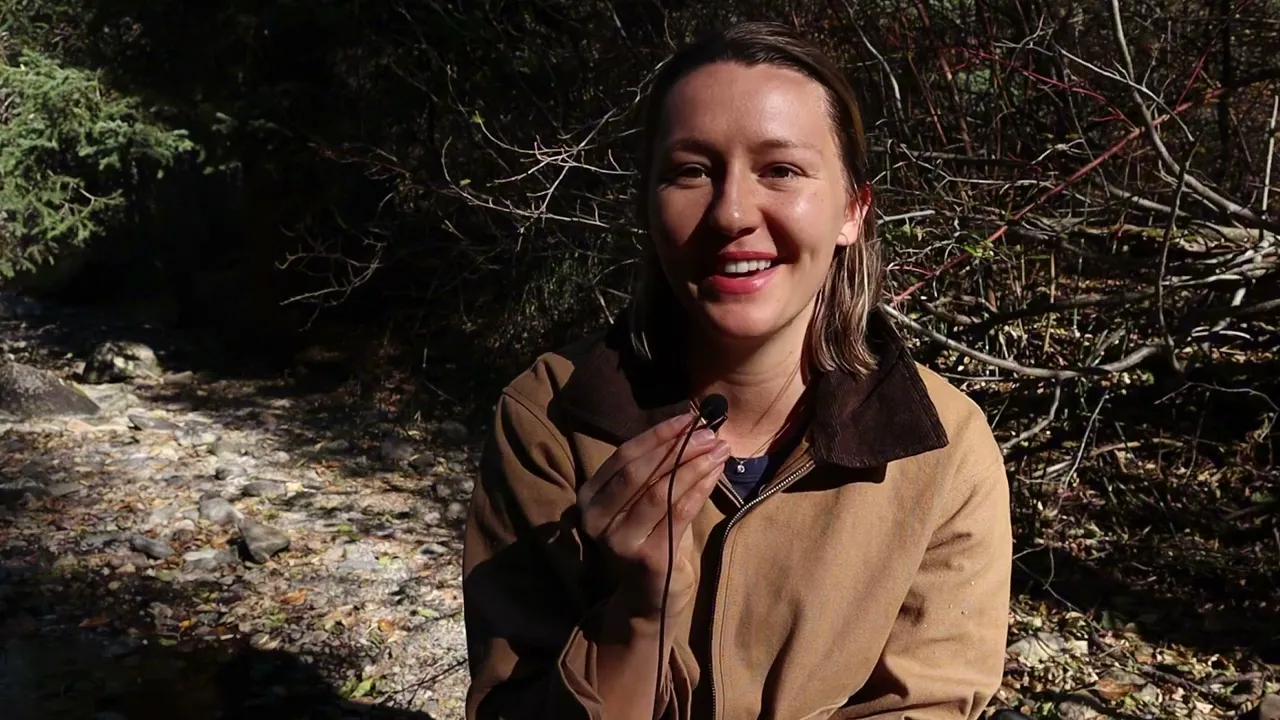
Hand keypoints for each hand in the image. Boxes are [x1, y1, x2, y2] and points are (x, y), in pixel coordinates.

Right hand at [577, 410, 728, 620]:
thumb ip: (657, 470)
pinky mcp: (645, 557)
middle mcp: (596, 518)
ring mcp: (618, 540)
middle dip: (679, 447)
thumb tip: (693, 427)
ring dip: (694, 466)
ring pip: (660, 491)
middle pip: (639, 470)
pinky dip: (699, 490)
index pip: (625, 455)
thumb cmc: (651, 541)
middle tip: (711, 433)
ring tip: (720, 450)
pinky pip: (677, 514)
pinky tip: (715, 475)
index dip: (659, 434)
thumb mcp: (645, 502)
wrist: (650, 598)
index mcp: (590, 497)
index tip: (691, 417)